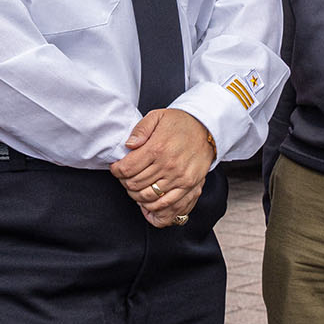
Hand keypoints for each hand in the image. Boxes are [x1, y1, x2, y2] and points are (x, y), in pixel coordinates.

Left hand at [111, 108, 213, 226]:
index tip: (116, 168)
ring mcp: (179, 178)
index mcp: (157, 148)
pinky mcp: (188, 186)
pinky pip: (166, 204)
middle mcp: (168, 165)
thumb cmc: (180, 122)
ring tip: (135, 187)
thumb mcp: (157, 116)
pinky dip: (152, 206)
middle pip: (135, 184)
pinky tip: (148, 199)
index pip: (127, 168)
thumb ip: (140, 130)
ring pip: (147, 197)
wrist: (206, 128)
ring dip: (136, 195)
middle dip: (124, 182)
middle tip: (125, 177)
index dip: (116, 170)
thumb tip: (128, 146)